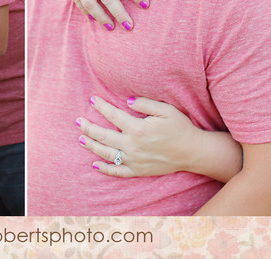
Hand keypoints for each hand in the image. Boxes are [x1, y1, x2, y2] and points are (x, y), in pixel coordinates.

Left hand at [77, 96, 200, 176]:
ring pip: (107, 154)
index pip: (113, 116)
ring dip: (92, 146)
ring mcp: (134, 160)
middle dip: (89, 128)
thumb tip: (126, 100)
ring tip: (81, 139)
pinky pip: (118, 171)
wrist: (192, 152)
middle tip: (77, 121)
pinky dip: (105, 169)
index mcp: (138, 129)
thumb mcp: (166, 110)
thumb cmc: (180, 127)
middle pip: (104, 136)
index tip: (91, 99)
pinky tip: (95, 164)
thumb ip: (145, 103)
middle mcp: (133, 146)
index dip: (101, 107)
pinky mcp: (139, 171)